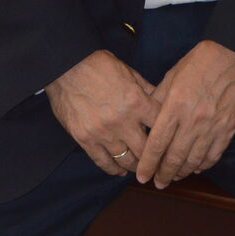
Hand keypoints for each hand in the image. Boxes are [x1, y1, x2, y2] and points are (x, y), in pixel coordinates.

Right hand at [46, 50, 160, 175]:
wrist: (65, 66)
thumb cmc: (99, 65)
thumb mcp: (129, 72)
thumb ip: (147, 90)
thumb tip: (163, 102)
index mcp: (137, 102)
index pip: (161, 127)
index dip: (168, 136)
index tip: (169, 143)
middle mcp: (122, 121)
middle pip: (146, 150)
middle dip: (154, 157)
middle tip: (158, 162)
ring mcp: (103, 133)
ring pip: (126, 160)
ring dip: (135, 166)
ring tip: (140, 168)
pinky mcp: (85, 139)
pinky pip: (103, 161)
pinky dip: (113, 169)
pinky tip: (119, 170)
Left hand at [135, 40, 234, 188]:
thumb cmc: (201, 61)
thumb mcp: (172, 75)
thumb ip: (158, 99)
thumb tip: (145, 117)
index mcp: (175, 106)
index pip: (157, 144)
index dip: (148, 163)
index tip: (142, 176)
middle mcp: (193, 120)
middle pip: (174, 157)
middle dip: (163, 174)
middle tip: (158, 183)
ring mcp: (213, 127)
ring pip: (194, 160)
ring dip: (182, 172)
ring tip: (174, 177)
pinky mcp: (228, 128)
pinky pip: (213, 155)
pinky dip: (203, 165)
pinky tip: (195, 167)